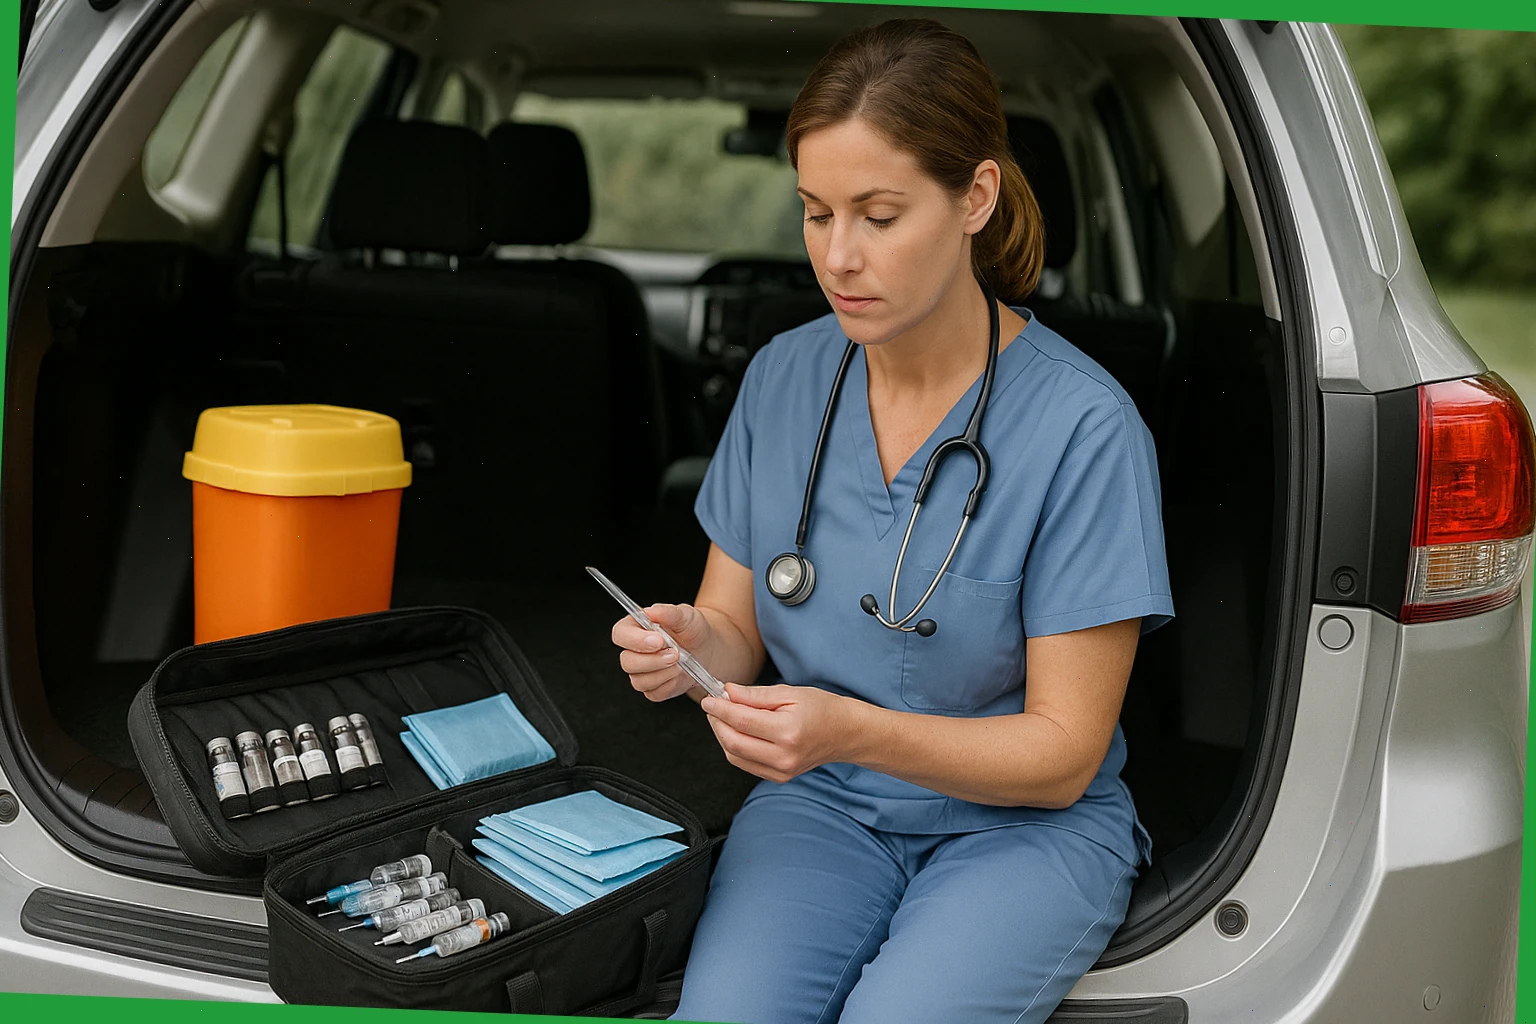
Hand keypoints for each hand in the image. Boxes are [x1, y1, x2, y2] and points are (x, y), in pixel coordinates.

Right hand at [611, 603, 716, 701]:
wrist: (708, 647)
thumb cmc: (692, 628)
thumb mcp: (685, 615)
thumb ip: (667, 612)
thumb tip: (650, 611)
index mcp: (634, 628)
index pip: (620, 634)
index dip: (635, 640)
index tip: (658, 640)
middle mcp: (633, 651)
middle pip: (627, 662)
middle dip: (653, 660)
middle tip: (676, 653)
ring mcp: (641, 672)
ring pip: (639, 681)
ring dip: (664, 673)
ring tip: (681, 662)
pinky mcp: (653, 688)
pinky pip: (654, 693)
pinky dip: (670, 684)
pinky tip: (680, 673)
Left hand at [700, 683, 859, 782]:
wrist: (844, 733)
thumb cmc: (821, 708)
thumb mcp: (790, 693)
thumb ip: (755, 695)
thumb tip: (727, 692)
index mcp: (788, 732)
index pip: (742, 722)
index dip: (720, 709)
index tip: (709, 698)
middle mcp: (783, 756)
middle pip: (733, 742)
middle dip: (717, 722)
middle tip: (714, 705)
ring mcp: (781, 771)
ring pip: (734, 756)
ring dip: (723, 735)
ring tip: (726, 716)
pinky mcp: (778, 777)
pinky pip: (744, 764)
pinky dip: (735, 747)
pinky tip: (739, 731)